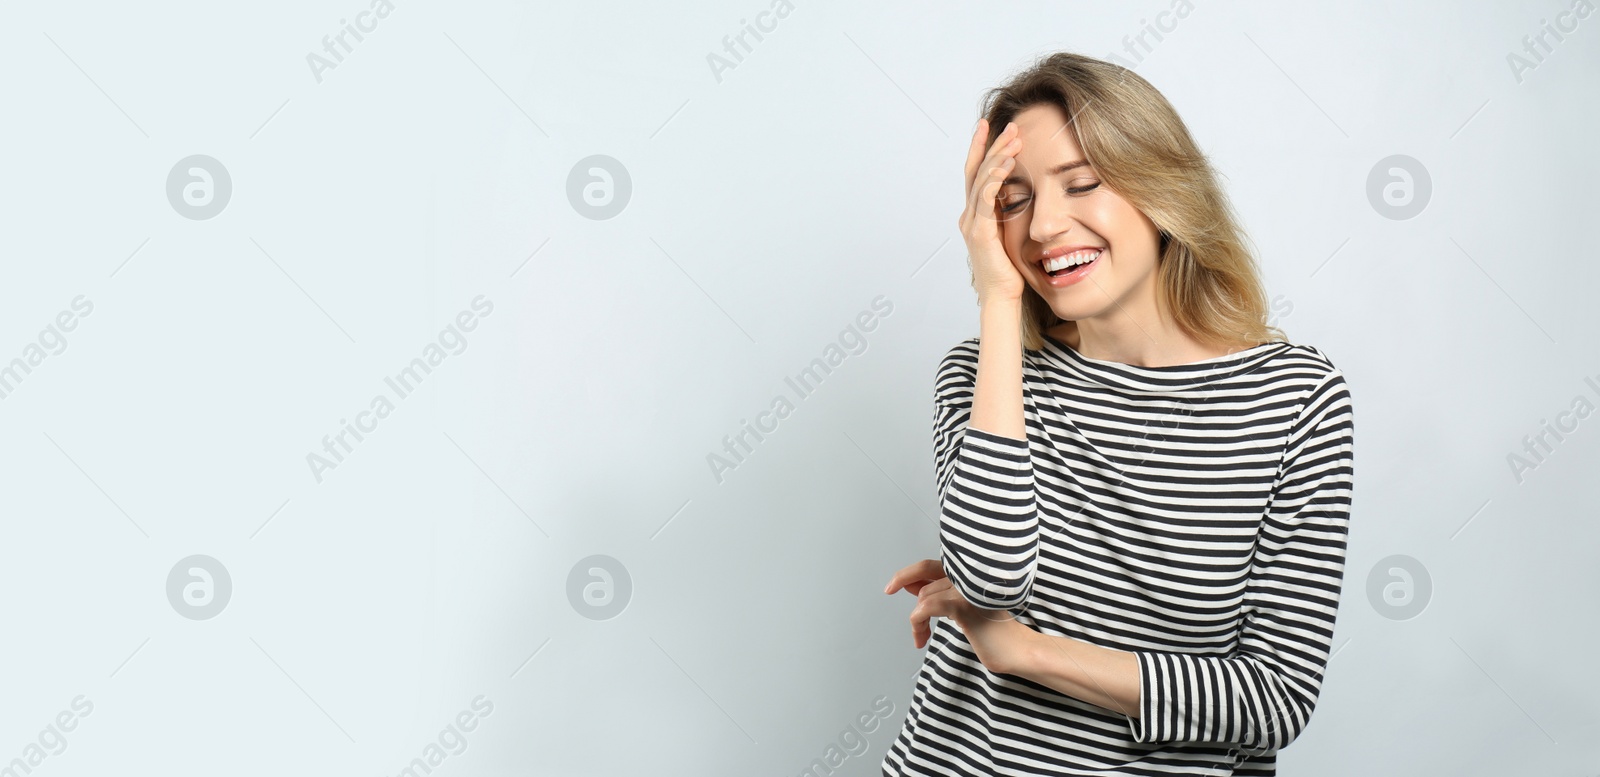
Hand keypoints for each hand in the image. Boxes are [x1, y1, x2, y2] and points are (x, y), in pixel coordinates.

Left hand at [884, 558, 1036, 675]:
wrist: (1018, 649)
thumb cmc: (994, 632)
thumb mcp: (961, 610)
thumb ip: (939, 594)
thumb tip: (911, 585)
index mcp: (969, 575)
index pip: (930, 566)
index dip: (908, 574)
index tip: (892, 585)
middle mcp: (968, 576)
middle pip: (924, 582)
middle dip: (912, 603)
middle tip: (902, 609)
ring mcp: (967, 588)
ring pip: (923, 597)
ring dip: (917, 621)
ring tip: (922, 637)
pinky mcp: (964, 605)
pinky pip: (927, 607)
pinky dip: (918, 622)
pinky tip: (921, 636)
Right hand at [959, 118, 1026, 305]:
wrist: (1001, 296)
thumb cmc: (1007, 270)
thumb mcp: (1007, 233)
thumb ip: (1006, 212)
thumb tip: (1017, 191)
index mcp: (974, 215)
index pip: (976, 174)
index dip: (981, 148)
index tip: (991, 126)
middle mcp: (968, 216)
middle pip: (975, 171)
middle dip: (990, 144)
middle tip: (1009, 124)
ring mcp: (971, 224)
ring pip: (981, 180)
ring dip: (997, 156)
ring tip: (1014, 138)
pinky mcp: (980, 233)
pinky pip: (985, 199)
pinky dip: (995, 178)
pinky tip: (1007, 164)